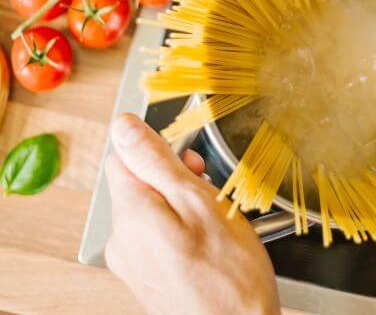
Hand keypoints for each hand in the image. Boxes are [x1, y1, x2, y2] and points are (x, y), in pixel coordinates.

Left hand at [105, 113, 279, 314]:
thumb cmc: (229, 272)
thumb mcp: (198, 201)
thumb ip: (156, 161)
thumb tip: (123, 126)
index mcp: (131, 215)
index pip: (124, 156)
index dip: (158, 151)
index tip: (190, 165)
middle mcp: (121, 240)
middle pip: (137, 182)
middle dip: (172, 178)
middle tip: (207, 190)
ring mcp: (131, 261)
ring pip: (149, 207)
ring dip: (179, 202)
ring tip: (210, 218)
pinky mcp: (145, 274)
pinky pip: (155, 233)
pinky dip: (178, 226)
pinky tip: (204, 239)